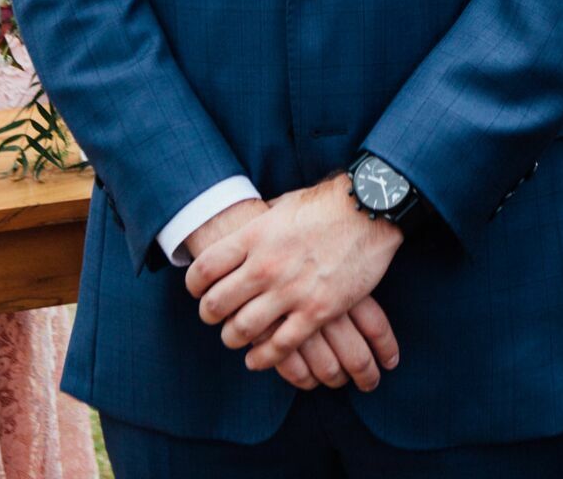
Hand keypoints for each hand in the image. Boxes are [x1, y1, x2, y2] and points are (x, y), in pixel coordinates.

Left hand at [187, 174, 402, 373]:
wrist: (368, 210)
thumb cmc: (325, 204)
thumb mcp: (282, 205)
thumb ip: (259, 224)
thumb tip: (243, 230)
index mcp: (254, 236)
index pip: (204, 269)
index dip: (194, 285)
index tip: (198, 290)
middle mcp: (265, 266)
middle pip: (216, 303)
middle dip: (209, 315)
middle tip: (213, 316)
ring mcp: (290, 291)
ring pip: (243, 330)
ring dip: (233, 337)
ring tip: (234, 337)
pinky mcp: (316, 311)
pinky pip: (280, 346)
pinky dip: (263, 358)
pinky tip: (257, 359)